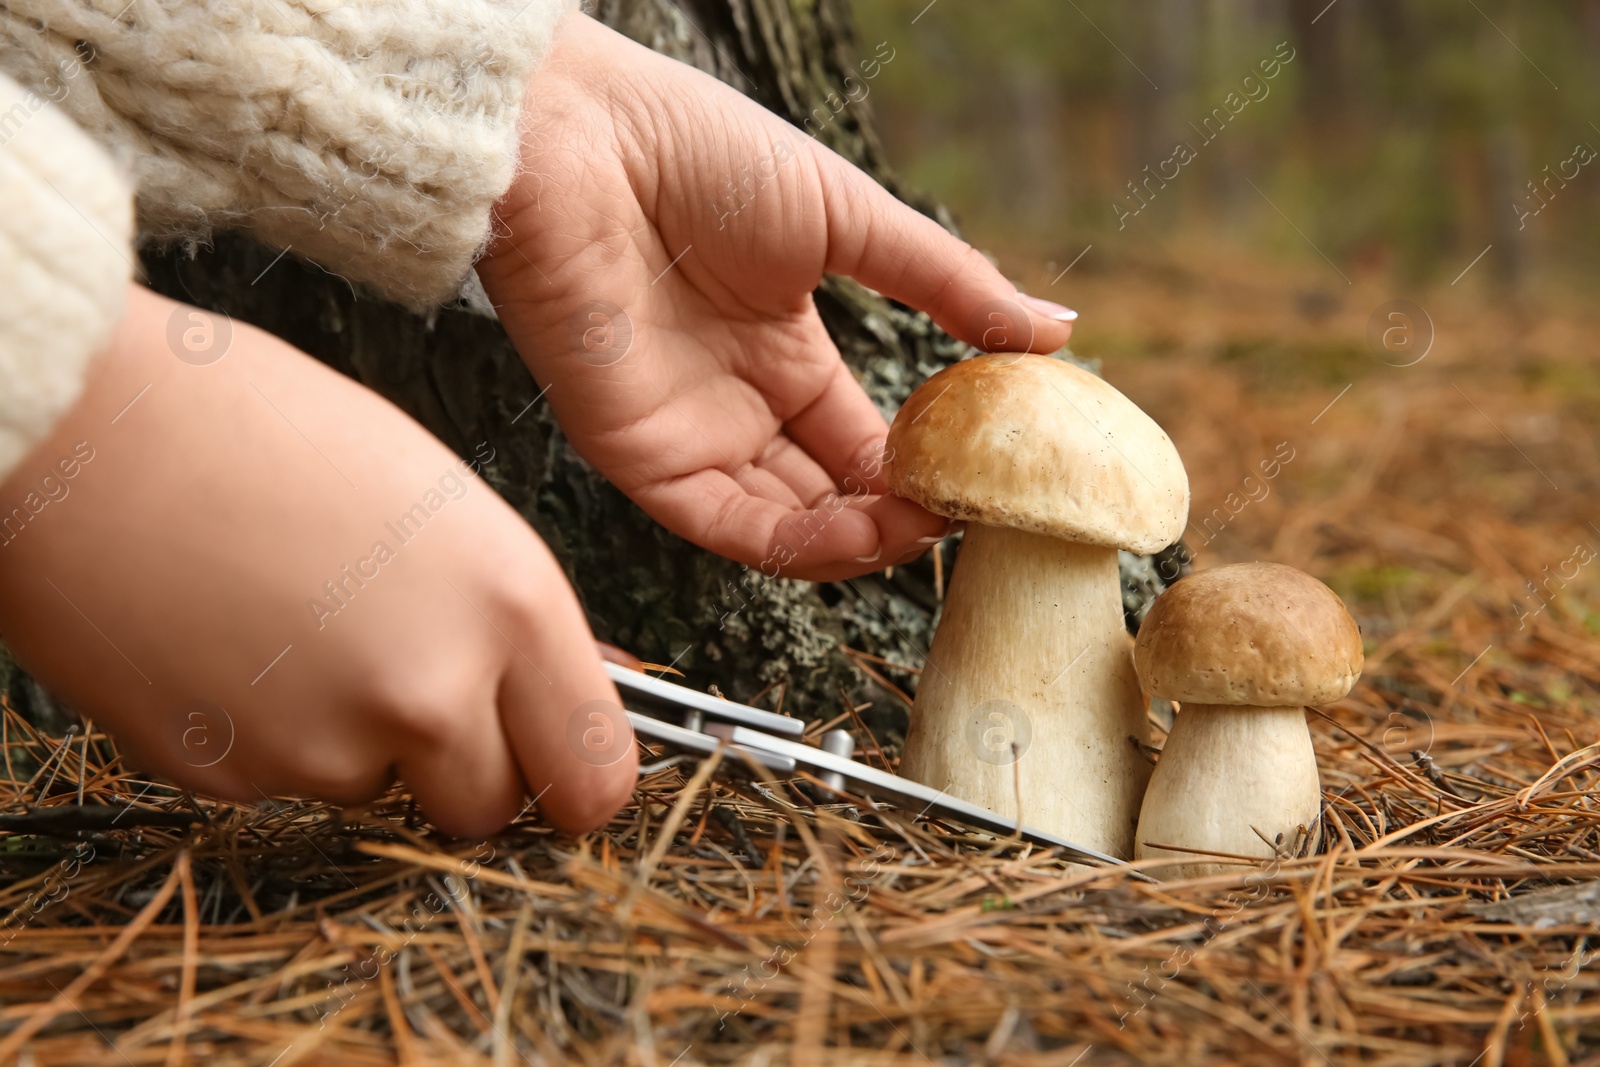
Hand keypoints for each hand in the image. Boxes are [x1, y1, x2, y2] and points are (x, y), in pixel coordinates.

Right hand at [0, 286, 636, 836]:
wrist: (80, 421)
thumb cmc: (260, 426)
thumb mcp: (439, 504)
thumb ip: (513, 618)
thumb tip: (580, 689)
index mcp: (506, 603)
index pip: (595, 772)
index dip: (577, 775)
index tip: (561, 764)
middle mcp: (429, 690)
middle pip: (491, 807)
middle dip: (466, 764)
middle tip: (421, 689)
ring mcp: (321, 744)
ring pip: (378, 792)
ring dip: (359, 743)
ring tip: (301, 628)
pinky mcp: (223, 774)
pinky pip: (282, 783)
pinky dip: (270, 737)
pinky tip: (234, 643)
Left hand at [478, 13, 1075, 581]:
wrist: (578, 140)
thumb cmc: (699, 153)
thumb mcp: (849, 218)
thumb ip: (947, 284)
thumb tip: (1057, 330)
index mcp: (785, 350)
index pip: (865, 438)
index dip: (924, 468)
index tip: (984, 481)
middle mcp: (740, 403)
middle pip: (831, 492)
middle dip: (898, 516)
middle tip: (962, 517)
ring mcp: (692, 434)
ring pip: (785, 525)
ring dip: (856, 541)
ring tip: (922, 531)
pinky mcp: (642, 457)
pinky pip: (726, 527)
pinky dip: (795, 545)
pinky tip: (858, 535)